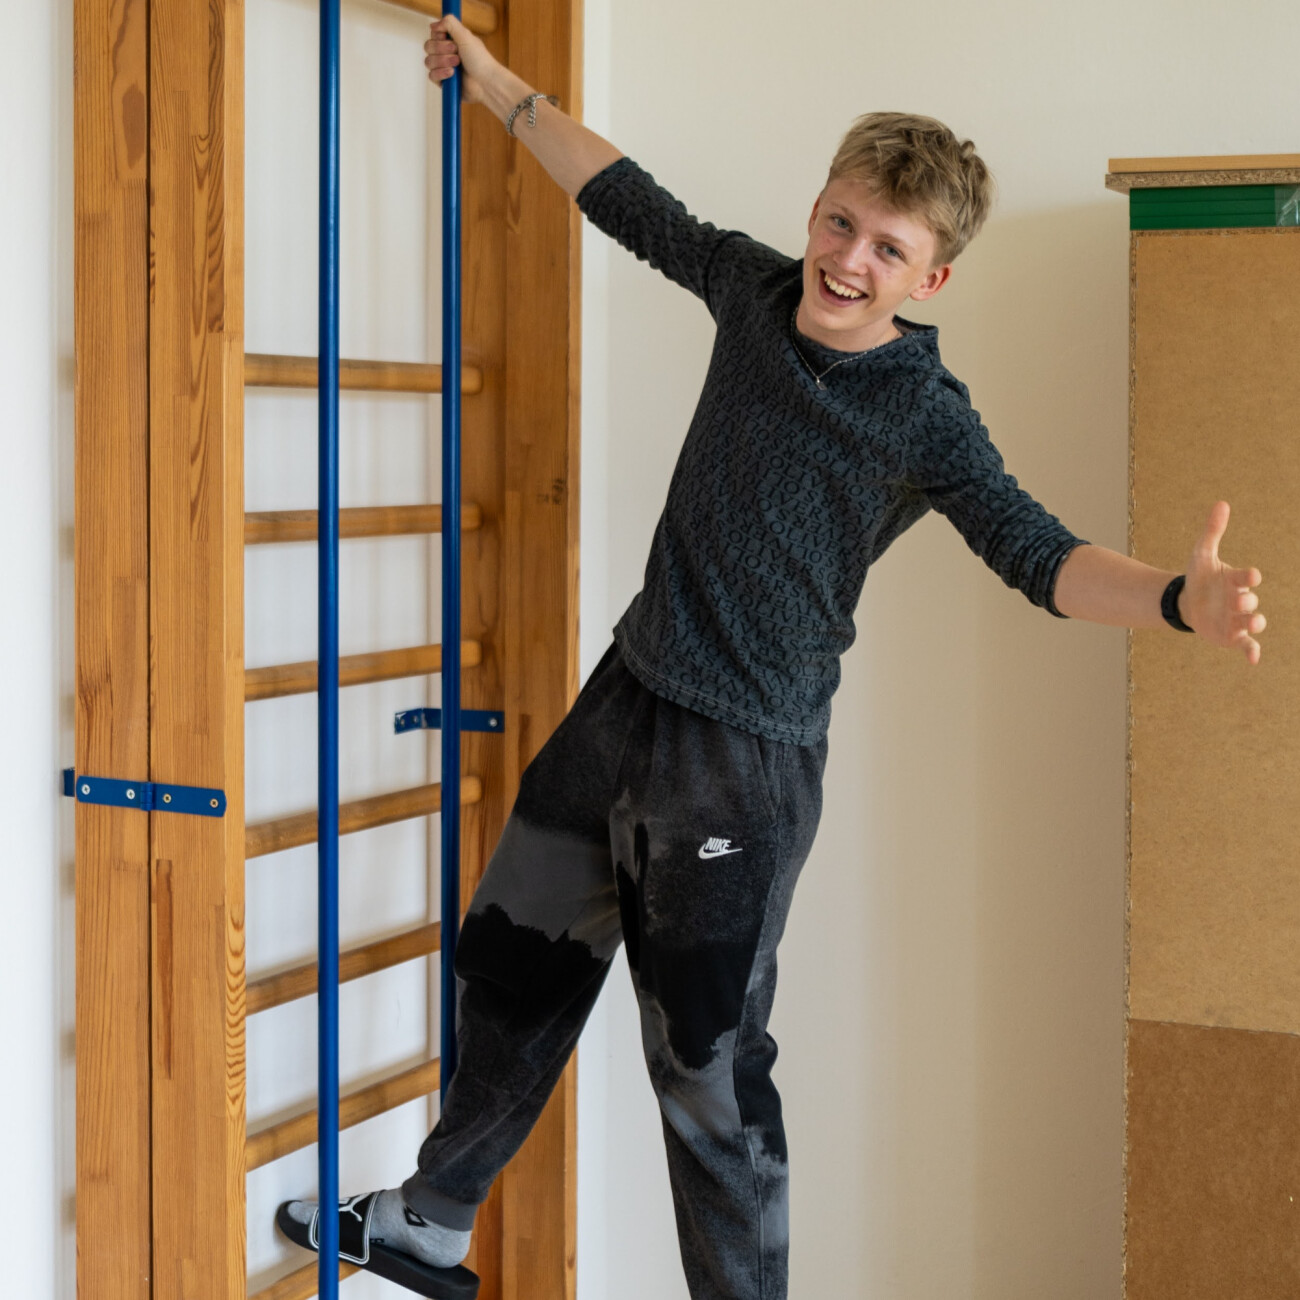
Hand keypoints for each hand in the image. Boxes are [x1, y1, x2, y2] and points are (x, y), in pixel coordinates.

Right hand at [424, 14, 495, 105]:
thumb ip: (450, 23)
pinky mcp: (443, 82)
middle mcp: (446, 53)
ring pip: (428, 61)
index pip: (433, 34)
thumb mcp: (466, 35)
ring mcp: (444, 68)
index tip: (450, 39)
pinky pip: (432, 76)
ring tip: (457, 64)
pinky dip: (441, 74)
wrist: (486, 82)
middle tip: (456, 52)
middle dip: (441, 49)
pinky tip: (452, 74)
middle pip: (429, 46)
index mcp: (452, 40)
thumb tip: (434, 24)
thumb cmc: (480, 60)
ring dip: (442, 61)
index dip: (438, 36)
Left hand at [1181, 501, 1265, 664]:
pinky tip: (1253, 660)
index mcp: (1235, 580)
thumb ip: (1212, 532)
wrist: (1189, 602)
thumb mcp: (1201, 555)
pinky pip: (1246, 645)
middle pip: (1249, 602)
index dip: (1248, 576)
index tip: (1250, 575)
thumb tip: (1221, 503)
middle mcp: (1241, 600)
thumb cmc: (1200, 577)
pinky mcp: (1232, 636)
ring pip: (1252, 623)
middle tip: (1238, 600)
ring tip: (1251, 622)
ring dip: (1253, 623)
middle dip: (1245, 601)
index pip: (1246, 578)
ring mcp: (1238, 619)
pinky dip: (1251, 651)